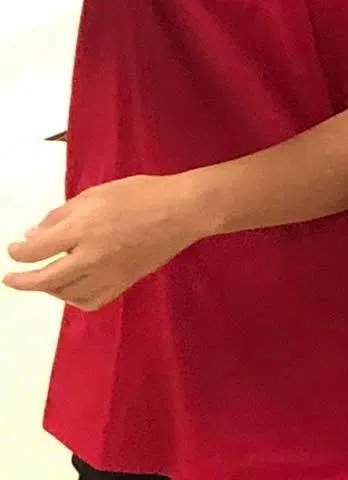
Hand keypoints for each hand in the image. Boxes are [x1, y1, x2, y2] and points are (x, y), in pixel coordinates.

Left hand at [4, 173, 205, 309]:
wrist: (183, 210)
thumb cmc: (141, 194)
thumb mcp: (96, 193)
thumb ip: (62, 214)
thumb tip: (35, 234)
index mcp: (83, 229)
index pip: (37, 250)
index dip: (19, 252)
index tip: (14, 249)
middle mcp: (91, 257)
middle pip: (45, 280)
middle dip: (22, 281)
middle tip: (11, 279)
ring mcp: (108, 274)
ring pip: (66, 294)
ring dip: (49, 289)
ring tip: (45, 280)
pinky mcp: (124, 283)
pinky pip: (90, 301)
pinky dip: (74, 299)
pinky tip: (72, 289)